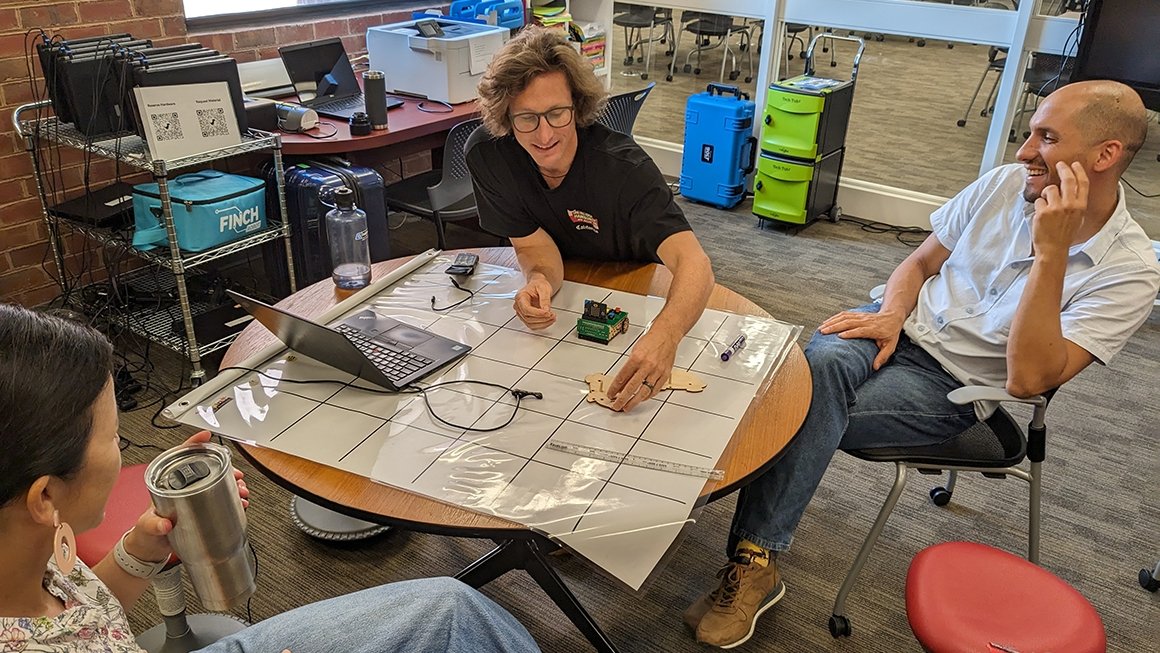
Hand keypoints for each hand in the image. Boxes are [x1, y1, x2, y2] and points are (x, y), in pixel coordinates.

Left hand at [124, 431, 249, 562]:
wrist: (151, 549)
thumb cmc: (146, 534)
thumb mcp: (147, 527)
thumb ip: (154, 525)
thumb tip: (165, 523)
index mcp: (167, 483)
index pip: (181, 456)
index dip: (194, 443)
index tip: (206, 436)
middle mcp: (182, 486)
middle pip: (206, 468)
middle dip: (225, 468)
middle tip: (236, 476)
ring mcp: (193, 497)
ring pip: (217, 482)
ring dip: (232, 483)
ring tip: (241, 490)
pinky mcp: (201, 508)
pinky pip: (220, 498)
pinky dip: (233, 498)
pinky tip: (240, 502)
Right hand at [513, 277, 555, 329]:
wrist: (538, 285)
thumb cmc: (538, 285)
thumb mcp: (544, 288)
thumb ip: (545, 299)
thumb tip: (546, 310)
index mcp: (520, 297)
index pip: (526, 309)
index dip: (537, 313)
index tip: (547, 313)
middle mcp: (518, 306)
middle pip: (528, 318)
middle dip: (542, 319)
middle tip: (552, 315)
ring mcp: (521, 313)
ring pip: (530, 324)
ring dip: (543, 323)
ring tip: (552, 317)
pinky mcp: (526, 318)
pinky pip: (533, 326)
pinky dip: (542, 325)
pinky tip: (549, 320)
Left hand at [608, 328, 678, 411]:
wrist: (666, 334)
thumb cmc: (650, 340)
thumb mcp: (635, 351)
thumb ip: (629, 367)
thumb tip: (621, 383)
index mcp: (636, 358)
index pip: (622, 377)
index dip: (614, 388)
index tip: (610, 394)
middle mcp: (647, 365)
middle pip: (631, 387)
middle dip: (622, 399)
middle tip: (616, 406)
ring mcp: (657, 371)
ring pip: (644, 392)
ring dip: (634, 402)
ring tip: (627, 406)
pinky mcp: (665, 374)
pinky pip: (655, 390)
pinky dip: (647, 396)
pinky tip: (642, 398)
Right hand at [819, 309, 905, 369]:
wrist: (892, 316)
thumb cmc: (890, 332)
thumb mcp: (890, 346)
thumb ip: (882, 356)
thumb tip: (875, 367)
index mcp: (873, 329)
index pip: (860, 330)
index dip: (850, 333)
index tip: (839, 336)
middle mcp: (865, 321)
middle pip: (848, 322)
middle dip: (834, 327)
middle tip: (824, 332)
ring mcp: (860, 317)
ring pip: (844, 317)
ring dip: (831, 322)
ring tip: (821, 328)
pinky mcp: (857, 314)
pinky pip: (844, 314)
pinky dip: (834, 318)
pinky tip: (827, 322)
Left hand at [1032, 161, 1087, 257]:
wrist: (1053, 248)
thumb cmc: (1065, 235)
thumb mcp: (1077, 218)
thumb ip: (1076, 203)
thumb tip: (1071, 190)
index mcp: (1081, 206)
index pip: (1082, 183)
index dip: (1078, 171)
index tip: (1074, 165)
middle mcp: (1070, 205)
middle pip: (1067, 179)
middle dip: (1063, 169)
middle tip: (1060, 165)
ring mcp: (1056, 208)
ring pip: (1050, 189)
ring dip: (1046, 194)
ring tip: (1047, 205)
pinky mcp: (1043, 211)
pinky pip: (1039, 200)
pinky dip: (1039, 206)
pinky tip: (1041, 216)